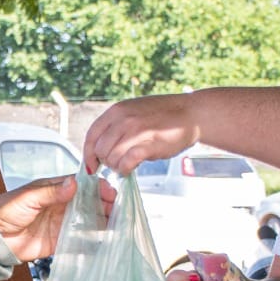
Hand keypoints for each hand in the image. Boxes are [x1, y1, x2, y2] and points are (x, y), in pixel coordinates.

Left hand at [0, 174, 115, 262]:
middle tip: (119, 212)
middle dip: (106, 206)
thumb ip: (51, 192)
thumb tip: (73, 184)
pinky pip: (81, 241)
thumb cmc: (5, 210)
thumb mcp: (28, 197)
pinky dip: (93, 242)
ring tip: (118, 227)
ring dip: (103, 223)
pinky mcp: (60, 241)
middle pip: (91, 203)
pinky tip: (105, 243)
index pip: (83, 185)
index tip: (110, 193)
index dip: (99, 188)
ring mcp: (63, 223)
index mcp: (56, 189)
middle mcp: (63, 205)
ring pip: (90, 221)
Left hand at [83, 93, 200, 175]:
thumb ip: (116, 126)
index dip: (88, 154)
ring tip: (127, 165)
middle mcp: (122, 119)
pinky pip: (126, 163)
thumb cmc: (163, 115)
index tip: (92, 165)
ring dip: (116, 167)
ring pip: (111, 158)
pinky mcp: (148, 144)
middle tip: (117, 164)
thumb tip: (100, 147)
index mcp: (116, 111)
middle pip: (99, 150)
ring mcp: (135, 131)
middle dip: (105, 161)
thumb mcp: (133, 112)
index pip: (91, 135)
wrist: (191, 113)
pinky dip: (125, 169)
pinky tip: (131, 168)